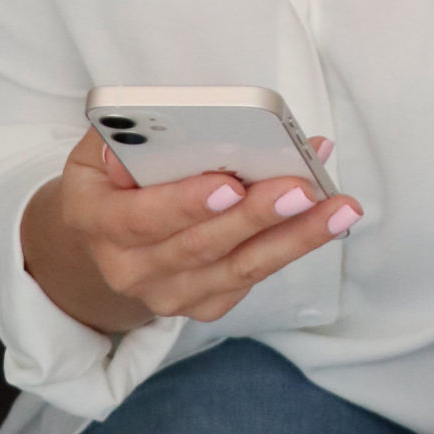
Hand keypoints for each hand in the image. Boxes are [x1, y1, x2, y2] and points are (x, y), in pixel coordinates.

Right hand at [26, 130, 359, 329]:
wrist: (100, 246)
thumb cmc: (109, 182)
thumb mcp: (95, 151)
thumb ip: (121, 138)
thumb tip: (156, 127)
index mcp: (96, 223)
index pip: (143, 218)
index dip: (187, 203)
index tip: (231, 183)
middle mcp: (131, 270)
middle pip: (202, 246)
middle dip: (257, 215)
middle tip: (302, 186)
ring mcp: (170, 295)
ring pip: (239, 268)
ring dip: (294, 236)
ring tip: (338, 206)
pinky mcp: (204, 306)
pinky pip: (253, 278)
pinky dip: (293, 244)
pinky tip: (327, 215)